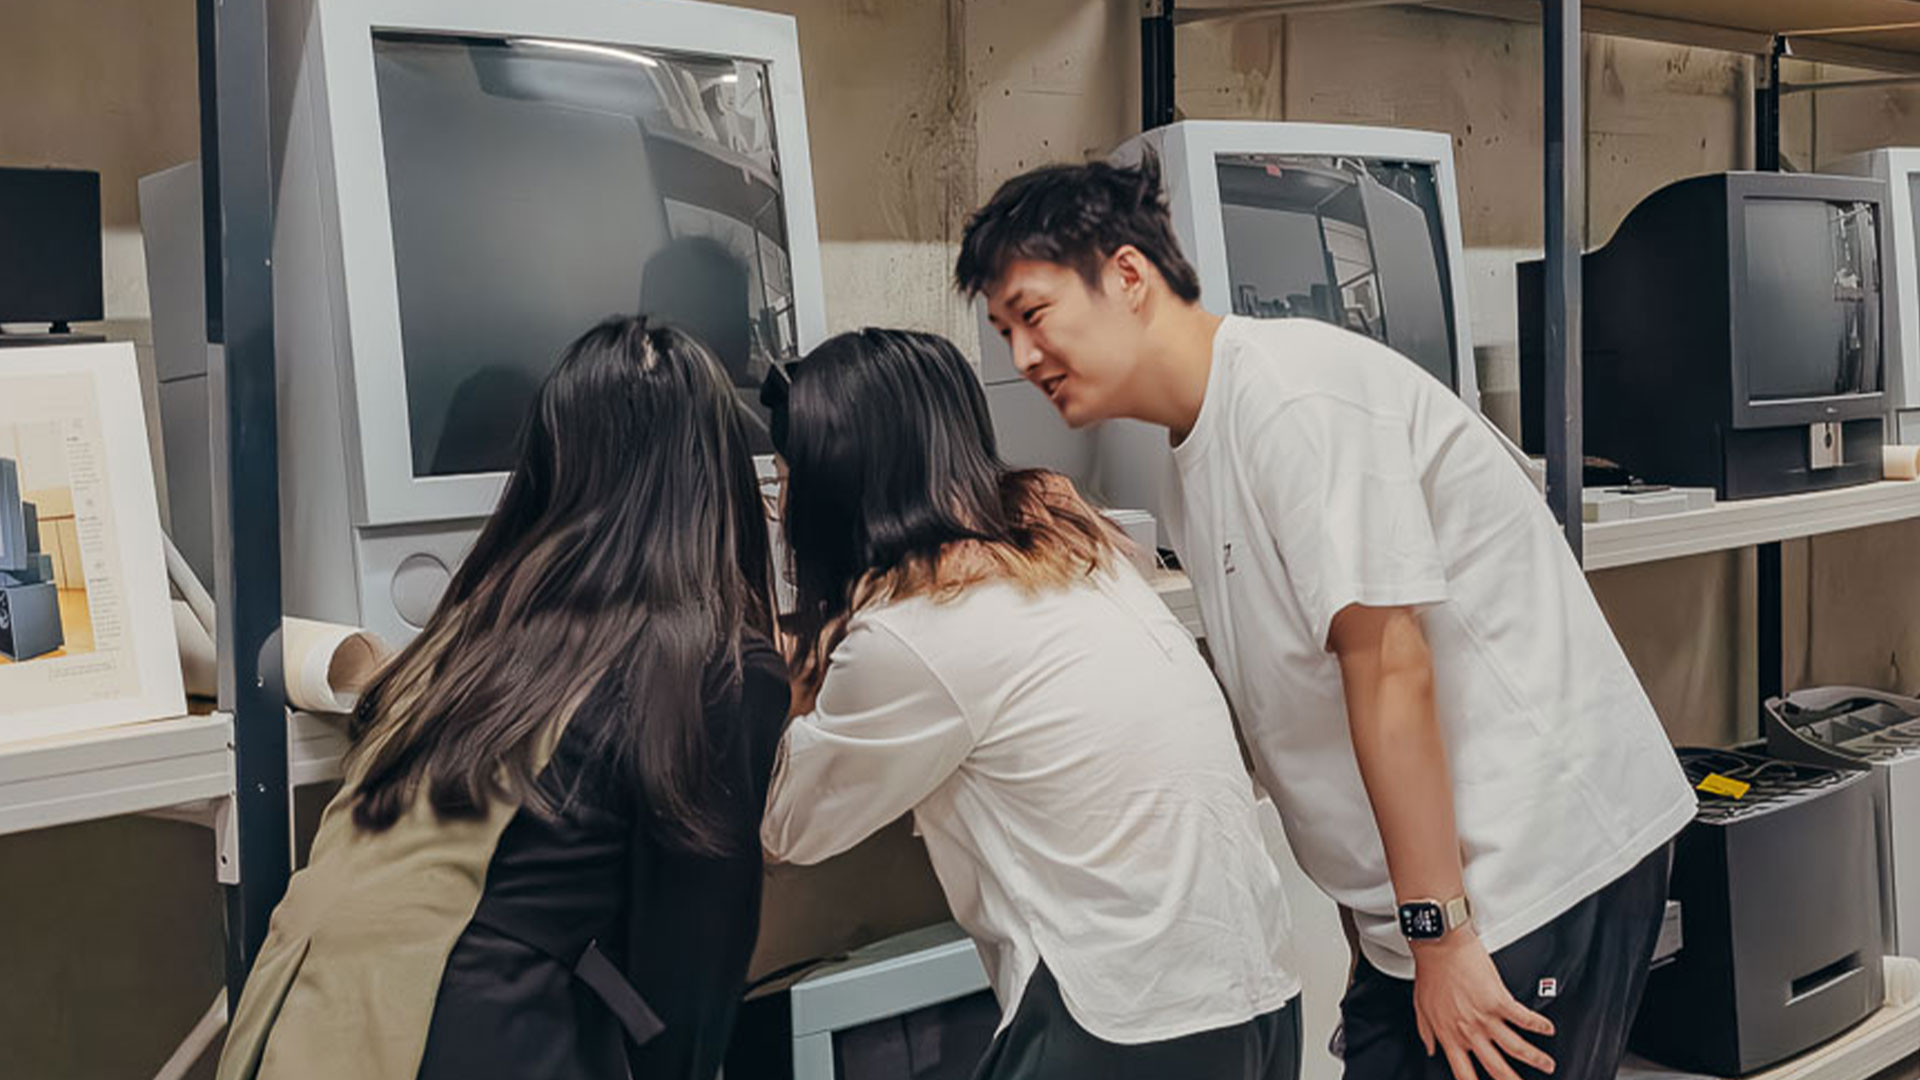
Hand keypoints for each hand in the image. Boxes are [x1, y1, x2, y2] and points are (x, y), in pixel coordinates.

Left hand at [1412, 931, 1555, 1079]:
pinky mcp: (1498, 999)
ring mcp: (1484, 1016)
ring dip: (1535, 1059)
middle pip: (1495, 1067)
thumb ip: (1426, 1032)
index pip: (1463, 1072)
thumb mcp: (1420, 1006)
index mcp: (1449, 1034)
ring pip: (1515, 1048)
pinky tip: (1548, 1029)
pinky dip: (1539, 1025)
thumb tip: (1430, 1049)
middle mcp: (1468, 1030)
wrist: (1438, 944)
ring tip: (1548, 1066)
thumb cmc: (1430, 971)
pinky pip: (1523, 1018)